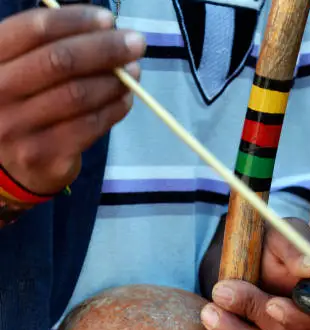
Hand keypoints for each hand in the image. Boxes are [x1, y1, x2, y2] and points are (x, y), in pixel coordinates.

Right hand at [0, 5, 144, 195]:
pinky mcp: (46, 157)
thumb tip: (104, 33)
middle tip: (136, 44)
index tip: (107, 20)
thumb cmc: (19, 108)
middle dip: (105, 49)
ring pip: (79, 96)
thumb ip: (47, 50)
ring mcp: (21, 129)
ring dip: (114, 81)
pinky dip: (114, 109)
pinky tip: (124, 99)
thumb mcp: (17, 72)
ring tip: (133, 72)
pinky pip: (90, 126)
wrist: (5, 169)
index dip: (76, 21)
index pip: (35, 30)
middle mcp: (0, 93)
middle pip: (61, 62)